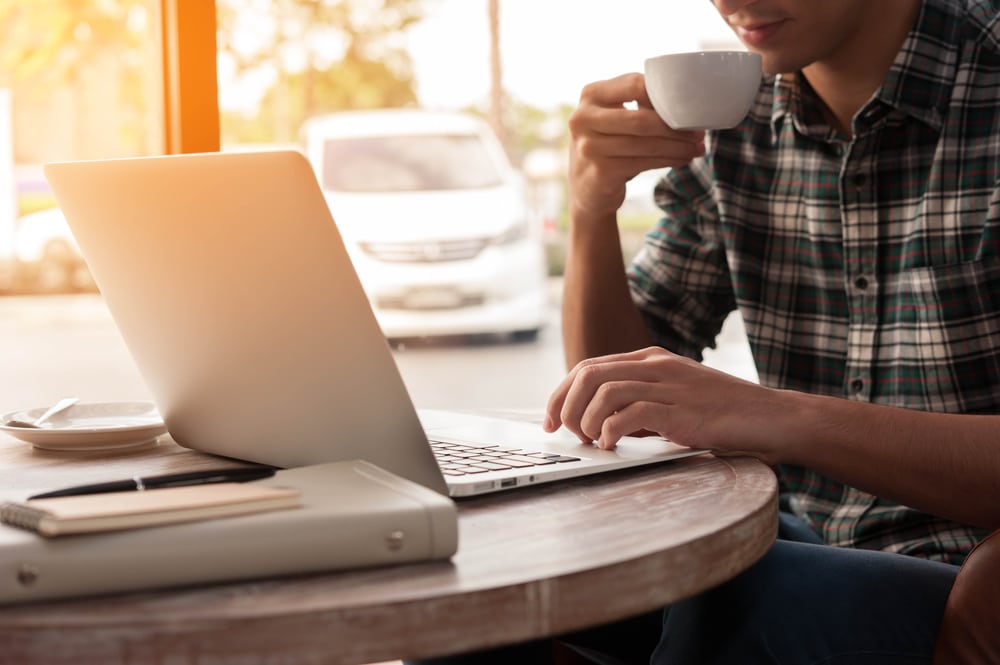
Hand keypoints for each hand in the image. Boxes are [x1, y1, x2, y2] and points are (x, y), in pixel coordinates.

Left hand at [543, 347, 783, 462]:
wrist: (771, 418)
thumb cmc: (723, 414)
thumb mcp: (675, 397)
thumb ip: (642, 401)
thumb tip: (598, 423)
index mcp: (651, 359)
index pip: (589, 367)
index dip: (561, 393)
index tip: (550, 420)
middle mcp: (656, 366)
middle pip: (588, 374)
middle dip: (563, 406)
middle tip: (563, 434)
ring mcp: (669, 386)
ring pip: (603, 391)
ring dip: (585, 420)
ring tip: (590, 442)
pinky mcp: (680, 411)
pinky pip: (629, 414)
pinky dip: (610, 431)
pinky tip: (612, 446)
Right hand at [568, 73, 705, 223]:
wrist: (586, 188)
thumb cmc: (608, 146)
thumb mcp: (614, 118)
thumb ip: (638, 105)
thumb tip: (687, 105)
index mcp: (590, 94)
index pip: (635, 85)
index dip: (665, 95)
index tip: (688, 107)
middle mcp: (584, 118)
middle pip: (642, 119)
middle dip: (676, 127)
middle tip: (699, 132)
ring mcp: (589, 147)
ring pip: (646, 143)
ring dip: (677, 147)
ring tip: (696, 148)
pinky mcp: (600, 172)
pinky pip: (643, 163)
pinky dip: (668, 160)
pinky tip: (682, 159)